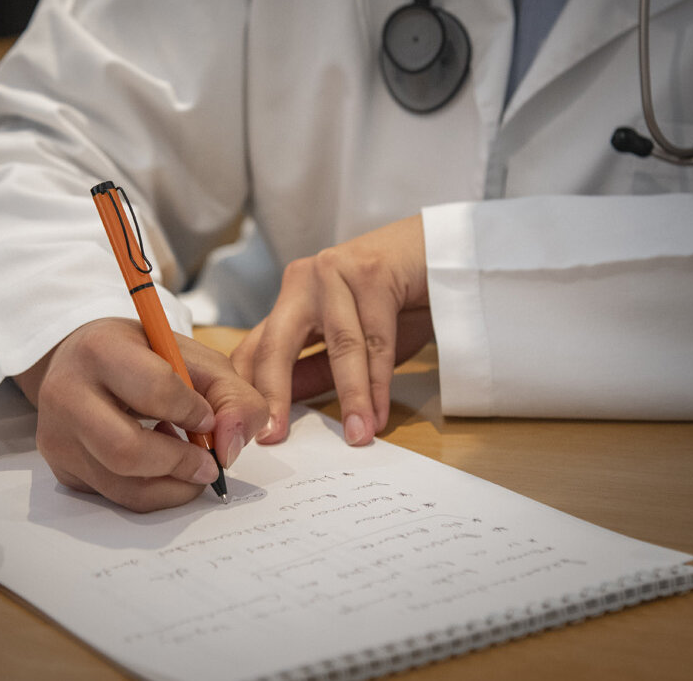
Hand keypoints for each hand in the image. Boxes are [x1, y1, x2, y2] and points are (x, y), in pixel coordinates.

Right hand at [16, 318, 266, 512]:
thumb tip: (230, 450)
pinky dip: (152, 490)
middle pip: (127, 451)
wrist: (85, 363)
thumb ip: (231, 395)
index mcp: (100, 349)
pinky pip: (117, 497)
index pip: (155, 390)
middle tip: (208, 464)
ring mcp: (57, 436)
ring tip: (185, 460)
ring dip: (171, 484)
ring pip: (123, 486)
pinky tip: (157, 462)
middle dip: (181, 464)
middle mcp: (66, 393)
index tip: (208, 417)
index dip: (194, 411)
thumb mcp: (193, 358)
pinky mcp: (62, 469)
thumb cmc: (143, 358)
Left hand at [231, 214, 433, 446]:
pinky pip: (375, 338)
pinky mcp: (372, 271)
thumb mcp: (353, 345)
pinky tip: (381, 412)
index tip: (247, 432)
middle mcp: (303, 282)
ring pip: (340, 345)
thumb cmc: (398, 301)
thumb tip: (286, 410)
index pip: (257, 348)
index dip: (249, 391)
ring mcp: (335, 272)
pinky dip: (380, 381)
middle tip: (272, 438)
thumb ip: (317, 371)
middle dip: (274, 393)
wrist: (445, 254)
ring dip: (351, 396)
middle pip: (278, 344)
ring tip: (357, 435)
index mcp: (291, 300)